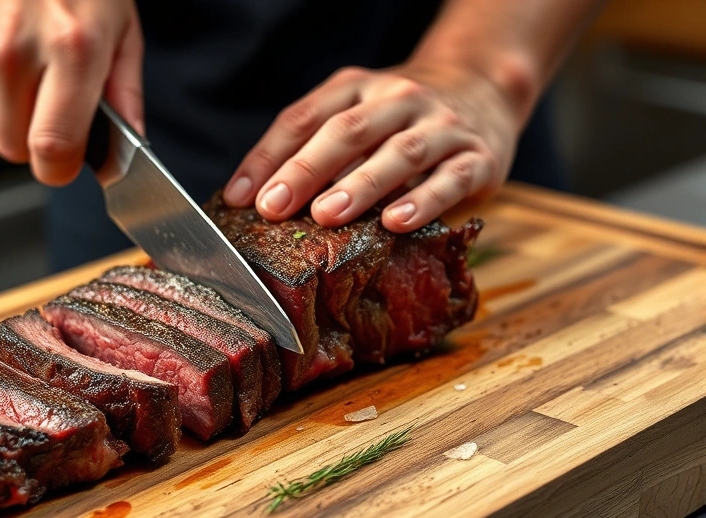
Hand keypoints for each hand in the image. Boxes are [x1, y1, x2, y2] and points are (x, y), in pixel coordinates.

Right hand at [0, 0, 142, 185]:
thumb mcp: (122, 31)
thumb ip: (125, 97)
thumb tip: (125, 150)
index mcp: (73, 51)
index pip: (54, 150)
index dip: (62, 168)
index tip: (69, 162)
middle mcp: (19, 53)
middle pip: (18, 150)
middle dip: (40, 142)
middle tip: (57, 106)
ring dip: (15, 116)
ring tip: (33, 71)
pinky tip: (8, 57)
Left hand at [222, 64, 520, 231]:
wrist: (484, 89)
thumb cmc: (400, 119)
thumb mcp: (355, 116)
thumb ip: (313, 149)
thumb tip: (256, 200)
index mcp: (356, 88)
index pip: (303, 118)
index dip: (267, 157)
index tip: (239, 197)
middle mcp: (398, 99)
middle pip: (347, 132)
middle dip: (306, 170)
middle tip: (274, 206)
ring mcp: (441, 126)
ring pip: (399, 153)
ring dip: (360, 186)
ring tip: (327, 215)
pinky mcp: (478, 157)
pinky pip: (450, 179)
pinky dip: (424, 201)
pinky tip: (396, 222)